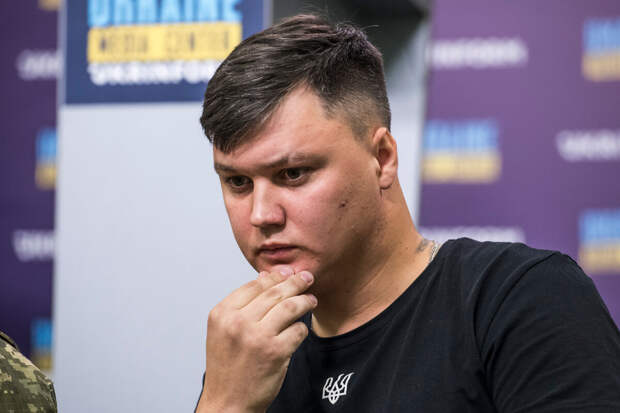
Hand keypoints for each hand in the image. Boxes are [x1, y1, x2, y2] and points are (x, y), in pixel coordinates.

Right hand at [196, 268, 316, 412]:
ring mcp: (257, 337)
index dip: (275, 276)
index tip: (288, 272)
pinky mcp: (275, 352)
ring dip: (305, 300)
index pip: (254, 285)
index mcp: (222, 314)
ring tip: (311, 300)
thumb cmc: (228, 367)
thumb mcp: (223, 331)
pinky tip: (302, 327)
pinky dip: (302, 327)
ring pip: (290, 307)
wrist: (228, 403)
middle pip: (274, 292)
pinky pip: (298, 330)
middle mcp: (237, 322)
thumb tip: (267, 276)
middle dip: (295, 282)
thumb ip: (242, 305)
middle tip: (307, 278)